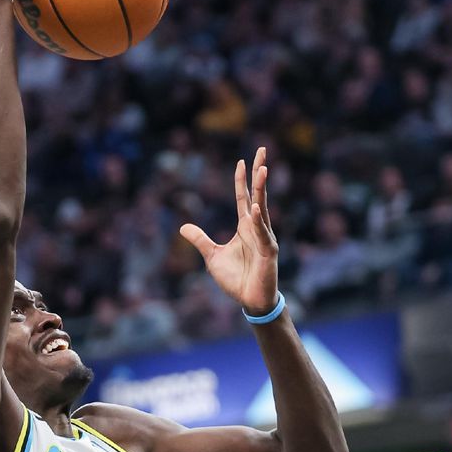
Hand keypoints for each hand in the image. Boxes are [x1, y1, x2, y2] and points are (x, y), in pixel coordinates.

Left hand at [180, 148, 278, 314]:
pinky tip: (255, 209)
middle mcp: (257, 228)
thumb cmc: (236, 279)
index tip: (242, 161)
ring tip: (262, 169)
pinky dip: (258, 222)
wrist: (250, 301)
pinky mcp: (268, 252)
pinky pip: (262, 234)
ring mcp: (264, 238)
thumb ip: (200, 240)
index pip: (243, 198)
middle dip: (259, 173)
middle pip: (258, 195)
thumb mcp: (212, 256)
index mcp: (245, 227)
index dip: (242, 180)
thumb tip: (182, 227)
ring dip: (262, 189)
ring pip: (263, 208)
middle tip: (262, 150)